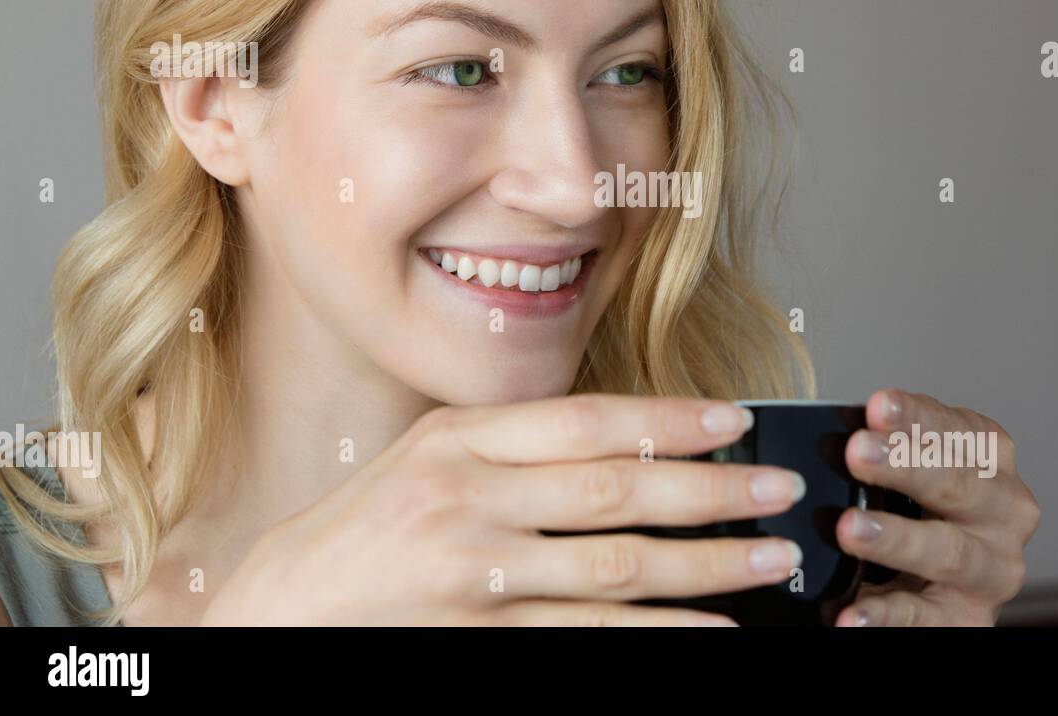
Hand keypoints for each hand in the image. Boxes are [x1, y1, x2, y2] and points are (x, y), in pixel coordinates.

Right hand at [199, 394, 807, 625]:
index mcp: (457, 438)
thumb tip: (630, 442)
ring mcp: (475, 574)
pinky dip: (659, 632)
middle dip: (711, 489)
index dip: (669, 420)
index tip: (734, 419)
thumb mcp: (425, 457)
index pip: (586, 421)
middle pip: (616, 489)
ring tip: (769, 557)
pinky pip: (590, 634)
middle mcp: (467, 498)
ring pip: (616, 565)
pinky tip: (711, 630)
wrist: (281, 611)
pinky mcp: (481, 638)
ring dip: (706, 564)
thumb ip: (513, 445)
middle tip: (776, 488)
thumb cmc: (358, 531)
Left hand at [833, 388, 1039, 625]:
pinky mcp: (967, 619)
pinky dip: (884, 615)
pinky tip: (848, 614)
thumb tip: (841, 426)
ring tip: (849, 528)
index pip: (958, 431)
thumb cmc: (920, 506)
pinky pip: (922, 617)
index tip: (876, 405)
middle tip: (857, 452)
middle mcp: (1006, 513)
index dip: (916, 418)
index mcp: (992, 461)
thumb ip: (888, 444)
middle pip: (959, 485)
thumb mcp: (913, 468)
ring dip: (897, 538)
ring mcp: (992, 570)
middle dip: (906, 466)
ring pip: (947, 552)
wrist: (937, 582)